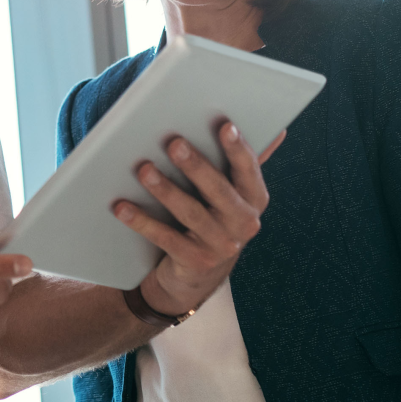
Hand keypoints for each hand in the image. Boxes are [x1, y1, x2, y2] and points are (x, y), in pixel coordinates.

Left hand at [112, 121, 282, 318]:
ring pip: (190, 213)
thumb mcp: (233, 194)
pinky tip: (121, 207)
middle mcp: (244, 223)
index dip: (238, 149)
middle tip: (174, 143)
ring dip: (166, 190)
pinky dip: (142, 221)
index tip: (225, 125)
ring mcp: (221, 245)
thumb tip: (279, 129)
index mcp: (255, 199)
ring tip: (144, 170)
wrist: (198, 275)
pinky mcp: (195, 262)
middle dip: (196, 165)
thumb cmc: (215, 219)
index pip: (249, 170)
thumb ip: (246, 163)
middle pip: (218, 190)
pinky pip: (166, 238)